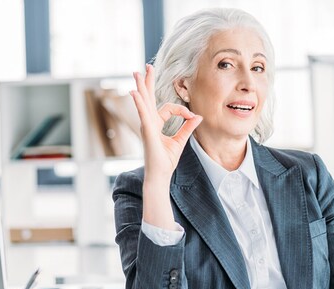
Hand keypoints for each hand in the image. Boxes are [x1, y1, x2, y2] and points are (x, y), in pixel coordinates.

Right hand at [130, 64, 201, 181]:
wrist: (160, 176)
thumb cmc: (166, 161)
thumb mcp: (181, 141)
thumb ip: (188, 127)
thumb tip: (198, 116)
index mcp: (155, 124)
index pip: (168, 108)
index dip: (182, 110)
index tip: (192, 117)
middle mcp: (148, 123)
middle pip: (148, 98)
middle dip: (148, 82)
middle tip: (146, 67)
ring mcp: (146, 126)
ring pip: (143, 102)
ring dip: (141, 86)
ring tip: (137, 73)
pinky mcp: (147, 132)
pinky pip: (143, 114)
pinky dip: (139, 103)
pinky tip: (135, 93)